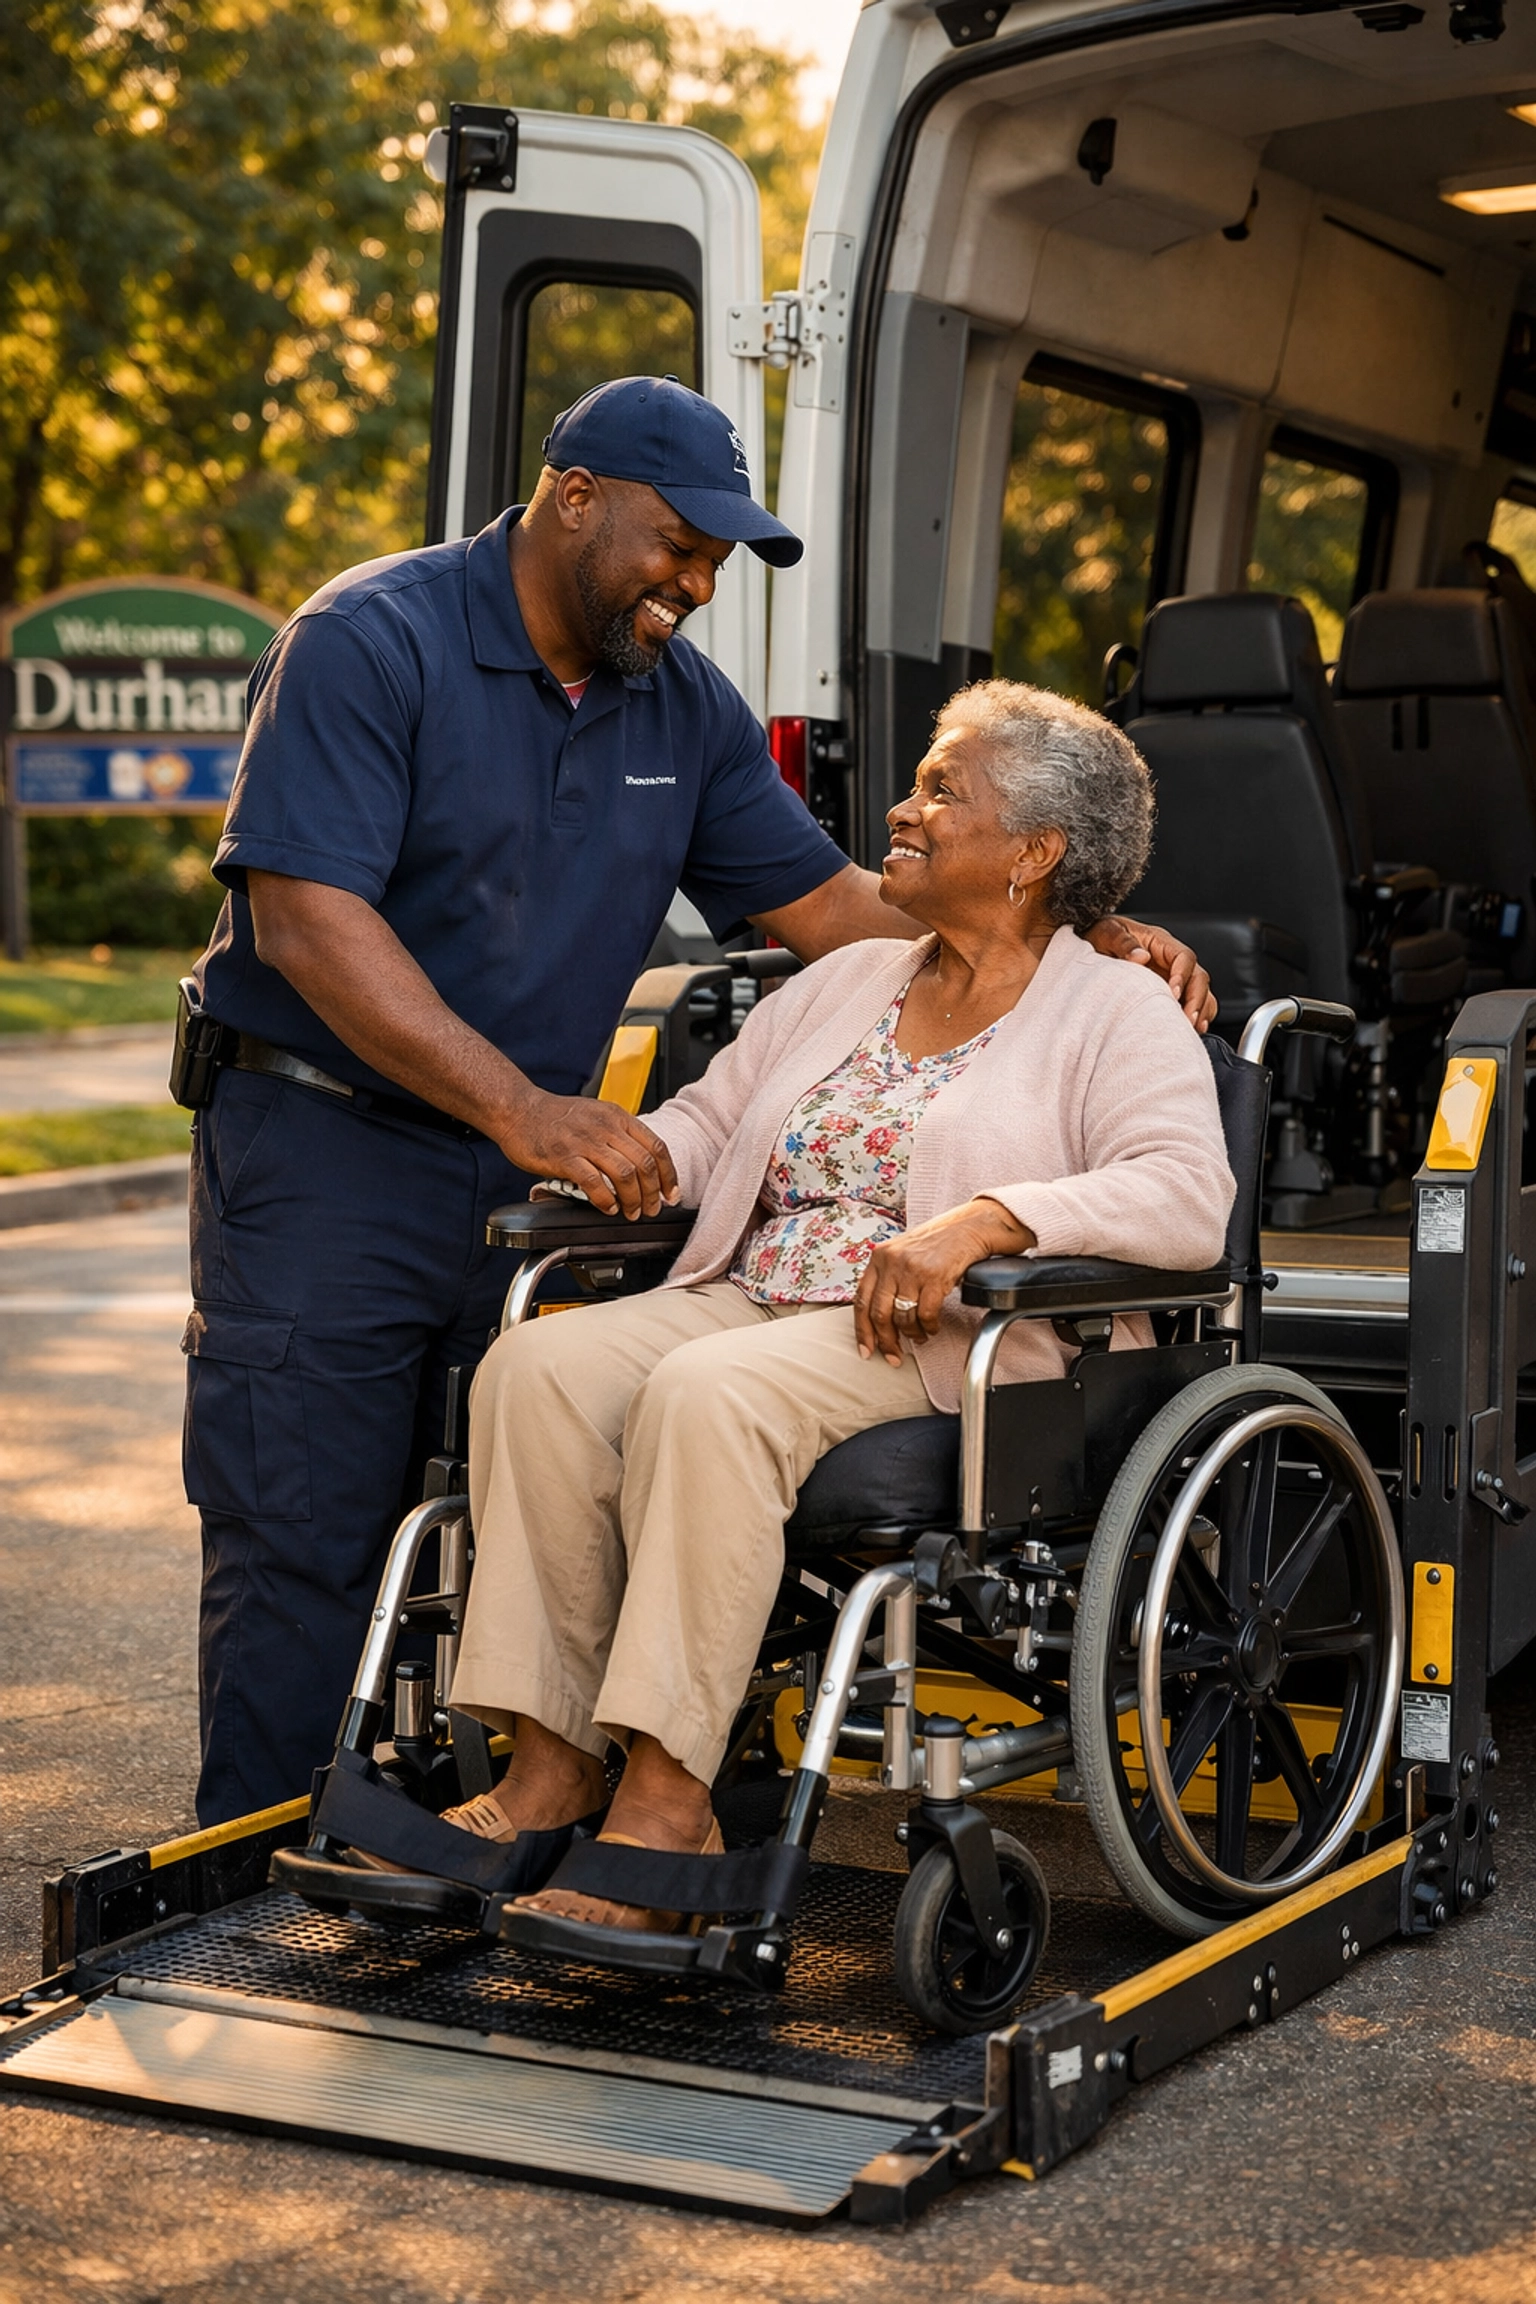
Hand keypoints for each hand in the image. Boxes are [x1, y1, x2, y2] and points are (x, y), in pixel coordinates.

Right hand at [499, 1089, 678, 1218]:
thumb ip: (618, 1135)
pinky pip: (594, 1182)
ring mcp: (585, 1141)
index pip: (656, 1146)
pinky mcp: (564, 1156)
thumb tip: (640, 1165)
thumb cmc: (555, 1116)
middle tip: (651, 1209)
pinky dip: (606, 1200)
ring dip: (633, 1199)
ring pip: (625, 1174)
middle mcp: (605, 1126)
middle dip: (653, 1193)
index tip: (671, 1193)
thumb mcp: (596, 1115)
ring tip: (631, 1212)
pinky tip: (608, 1207)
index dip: (668, 1174)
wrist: (518, 1109)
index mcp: (617, 1116)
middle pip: (644, 1163)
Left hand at [855, 1199, 1032, 1366]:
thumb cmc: (938, 1243)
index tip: (866, 1349)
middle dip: (886, 1341)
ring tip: (920, 1337)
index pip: (861, 1299)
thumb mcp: (903, 1254)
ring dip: (912, 1334)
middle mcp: (891, 1262)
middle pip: (879, 1313)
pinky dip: (929, 1327)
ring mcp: (912, 1269)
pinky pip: (925, 1314)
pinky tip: (933, 1327)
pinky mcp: (934, 1276)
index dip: (862, 1330)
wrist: (969, 1227)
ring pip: (903, 1316)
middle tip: (893, 1355)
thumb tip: (878, 1318)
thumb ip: (887, 1278)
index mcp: (879, 1257)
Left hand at [1085, 915, 1216, 1032]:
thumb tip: (1140, 956)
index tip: (1172, 994)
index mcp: (1160, 942)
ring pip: (1202, 992)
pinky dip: (1197, 1017)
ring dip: (1200, 1010)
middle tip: (1186, 1019)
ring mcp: (1174, 977)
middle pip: (1198, 977)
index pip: (1184, 957)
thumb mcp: (1107, 934)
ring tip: (1191, 1029)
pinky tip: (1191, 1031)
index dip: (1182, 975)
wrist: (1092, 944)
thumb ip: (1122, 943)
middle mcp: (1172, 960)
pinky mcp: (1170, 993)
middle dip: (1196, 999)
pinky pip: (1194, 1004)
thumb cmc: (1101, 937)